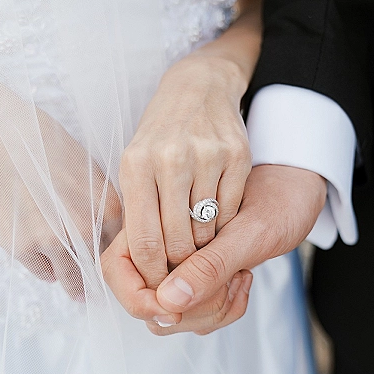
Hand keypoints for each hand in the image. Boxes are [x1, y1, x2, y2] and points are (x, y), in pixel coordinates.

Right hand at [0, 63, 120, 300]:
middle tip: (92, 283)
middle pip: (98, 268)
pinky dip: (44, 267)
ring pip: (70, 278)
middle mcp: (83, 228)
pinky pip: (42, 271)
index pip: (120, 246)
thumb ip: (103, 205)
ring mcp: (51, 240)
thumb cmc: (44, 145)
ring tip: (70, 276)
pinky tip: (44, 257)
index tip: (109, 261)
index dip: (113, 254)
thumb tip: (109, 237)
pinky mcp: (21, 247)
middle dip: (95, 273)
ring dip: (70, 276)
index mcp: (107, 207)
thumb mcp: (89, 169)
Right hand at [102, 164, 326, 333]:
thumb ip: (210, 264)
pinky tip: (244, 281)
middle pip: (145, 297)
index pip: (116, 268)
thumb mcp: (253, 231)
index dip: (140, 297)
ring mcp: (177, 254)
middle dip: (190, 306)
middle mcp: (159, 234)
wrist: (299, 187)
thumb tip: (168, 300)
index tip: (178, 309)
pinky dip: (222, 307)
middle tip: (234, 281)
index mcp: (156, 208)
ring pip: (172, 308)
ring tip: (244, 276)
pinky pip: (195, 307)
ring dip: (211, 309)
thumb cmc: (282, 198)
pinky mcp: (198, 268)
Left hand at [119, 53, 251, 289]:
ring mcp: (206, 155)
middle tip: (181, 270)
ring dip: (201, 245)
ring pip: (206, 230)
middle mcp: (170, 159)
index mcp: (136, 165)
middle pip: (177, 241)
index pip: (144, 240)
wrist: (197, 89)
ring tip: (196, 240)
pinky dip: (222, 225)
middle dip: (179, 265)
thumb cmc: (160, 136)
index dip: (152, 273)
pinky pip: (230, 211)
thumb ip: (136, 211)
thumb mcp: (136, 165)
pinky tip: (214, 217)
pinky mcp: (237, 155)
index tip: (158, 284)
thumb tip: (140, 266)